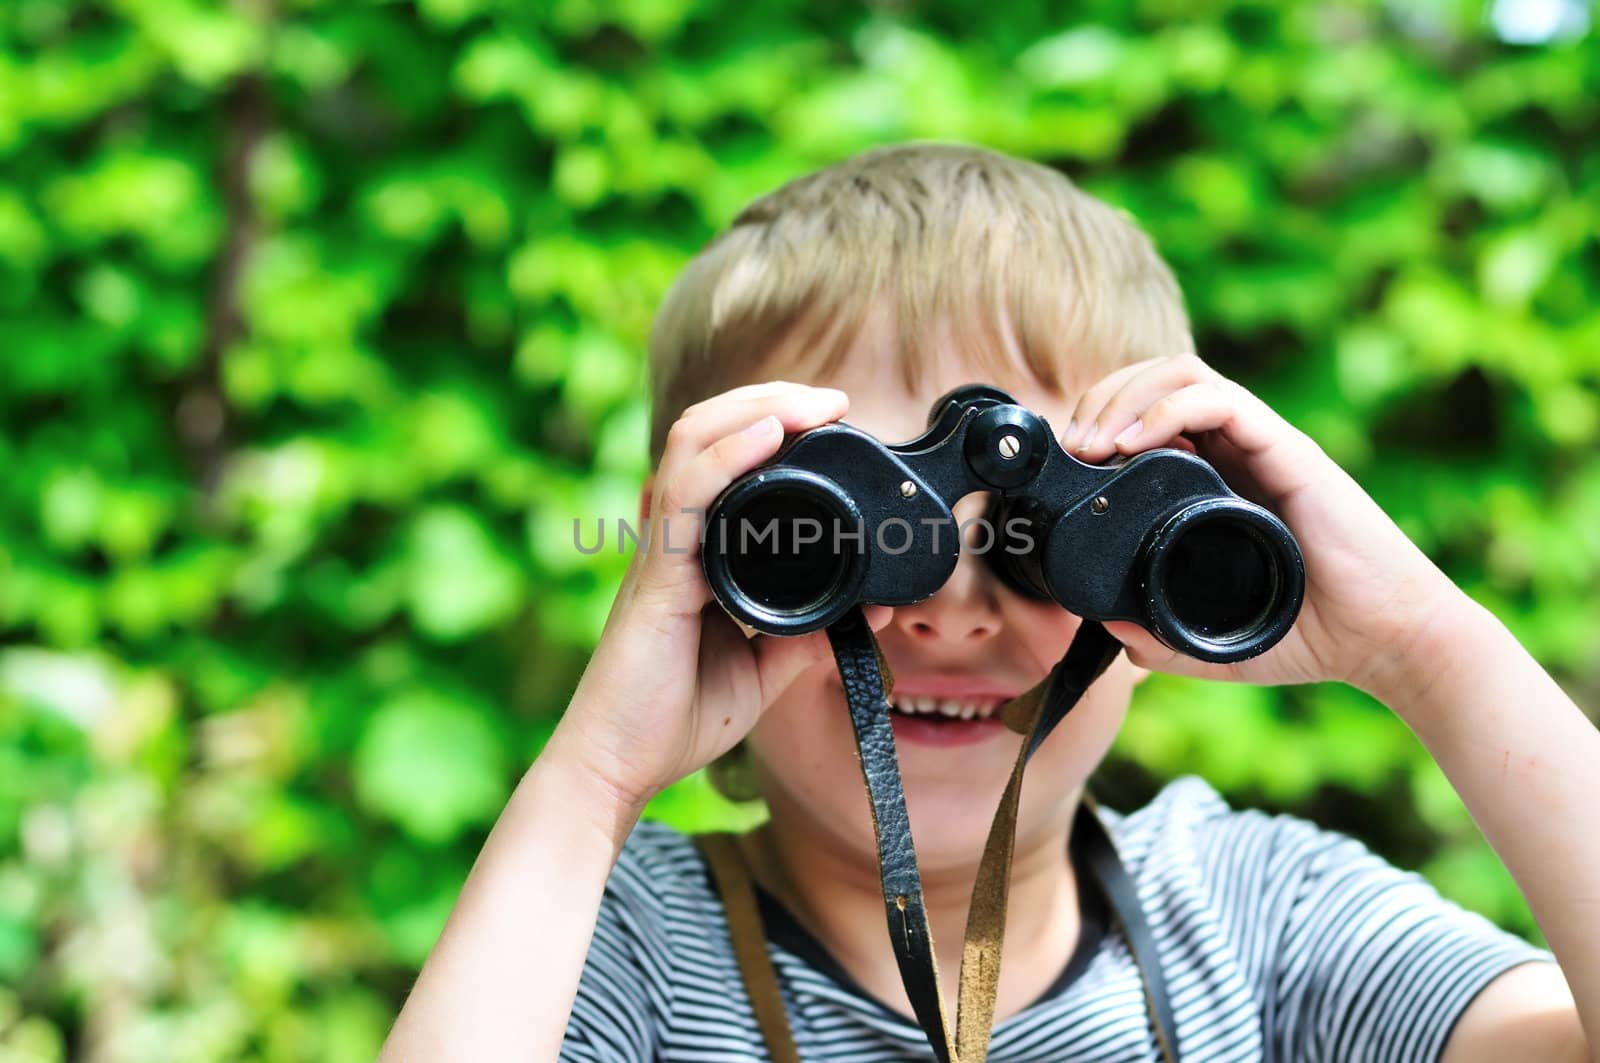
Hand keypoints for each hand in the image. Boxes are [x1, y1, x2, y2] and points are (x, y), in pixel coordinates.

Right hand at [549, 381, 889, 814]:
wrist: (620, 766)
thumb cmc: (674, 718)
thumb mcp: (761, 668)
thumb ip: (806, 634)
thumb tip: (869, 606)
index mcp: (694, 549)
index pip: (723, 457)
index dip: (772, 423)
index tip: (833, 419)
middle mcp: (672, 536)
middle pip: (708, 431)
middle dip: (772, 400)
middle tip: (834, 400)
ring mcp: (660, 550)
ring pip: (693, 442)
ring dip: (757, 409)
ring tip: (811, 404)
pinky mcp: (657, 576)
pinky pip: (686, 495)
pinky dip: (728, 454)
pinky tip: (767, 433)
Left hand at [1058, 354, 1458, 694]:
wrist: (1385, 642)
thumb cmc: (1309, 634)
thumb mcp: (1211, 641)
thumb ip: (1159, 635)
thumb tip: (1107, 629)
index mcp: (1215, 478)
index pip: (1147, 413)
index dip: (1099, 422)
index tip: (1067, 465)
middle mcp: (1236, 450)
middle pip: (1154, 380)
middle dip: (1100, 400)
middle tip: (1072, 448)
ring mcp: (1262, 445)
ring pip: (1181, 373)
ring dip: (1124, 396)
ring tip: (1092, 443)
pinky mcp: (1289, 450)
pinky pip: (1221, 400)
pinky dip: (1166, 409)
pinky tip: (1131, 442)